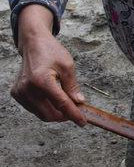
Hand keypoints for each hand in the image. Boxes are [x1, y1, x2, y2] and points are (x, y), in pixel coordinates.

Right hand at [12, 5, 86, 125]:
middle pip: (50, 114)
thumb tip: (79, 102)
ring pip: (42, 114)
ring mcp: (20, 92)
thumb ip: (72, 86)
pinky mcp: (17, 94)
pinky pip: (34, 109)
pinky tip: (50, 97)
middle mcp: (28, 88)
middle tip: (75, 110)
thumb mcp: (67, 66)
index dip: (73, 114)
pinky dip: (45, 108)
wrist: (33, 44)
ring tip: (63, 101)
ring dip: (55, 112)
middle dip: (64, 115)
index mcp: (41, 80)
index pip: (61, 103)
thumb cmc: (51, 52)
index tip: (82, 122)